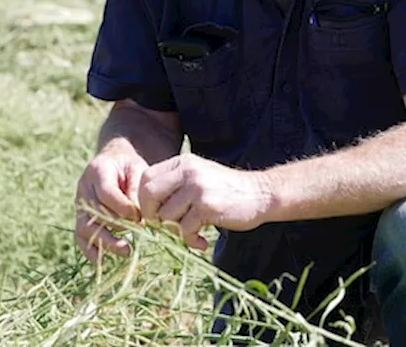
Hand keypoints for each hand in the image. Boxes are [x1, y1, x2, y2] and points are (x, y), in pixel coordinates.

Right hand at [74, 146, 146, 262]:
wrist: (114, 160)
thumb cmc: (129, 166)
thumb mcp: (137, 168)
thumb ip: (136, 188)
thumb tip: (138, 216)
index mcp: (98, 171)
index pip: (106, 193)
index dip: (123, 207)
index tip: (140, 217)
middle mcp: (84, 188)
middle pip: (94, 213)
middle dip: (116, 227)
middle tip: (137, 234)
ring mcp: (79, 205)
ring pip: (85, 228)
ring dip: (105, 242)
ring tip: (126, 252)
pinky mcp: (80, 218)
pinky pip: (80, 237)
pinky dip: (90, 251)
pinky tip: (103, 263)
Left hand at [138, 153, 272, 250]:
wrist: (261, 194)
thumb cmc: (227, 190)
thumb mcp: (199, 177)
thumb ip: (174, 187)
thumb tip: (147, 211)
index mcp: (183, 163)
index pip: (146, 179)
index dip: (144, 200)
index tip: (154, 213)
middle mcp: (188, 172)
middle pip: (150, 195)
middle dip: (153, 215)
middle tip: (165, 225)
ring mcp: (198, 188)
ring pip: (166, 216)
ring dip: (175, 230)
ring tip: (192, 231)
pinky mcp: (208, 207)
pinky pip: (185, 229)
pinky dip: (191, 240)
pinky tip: (201, 241)